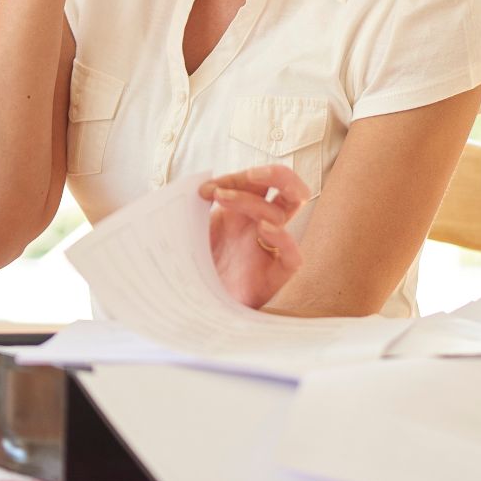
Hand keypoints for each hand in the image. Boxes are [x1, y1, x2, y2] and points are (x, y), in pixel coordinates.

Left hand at [199, 164, 309, 309]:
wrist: (191, 307)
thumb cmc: (189, 266)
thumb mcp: (187, 230)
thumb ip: (190, 207)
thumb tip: (190, 184)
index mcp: (242, 213)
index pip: (255, 183)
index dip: (233, 179)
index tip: (202, 191)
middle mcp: (260, 226)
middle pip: (290, 189)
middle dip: (277, 174)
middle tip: (251, 174)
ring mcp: (269, 249)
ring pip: (284, 214)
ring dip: (252, 200)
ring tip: (222, 200)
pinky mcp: (275, 276)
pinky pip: (293, 255)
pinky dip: (283, 238)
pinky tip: (263, 230)